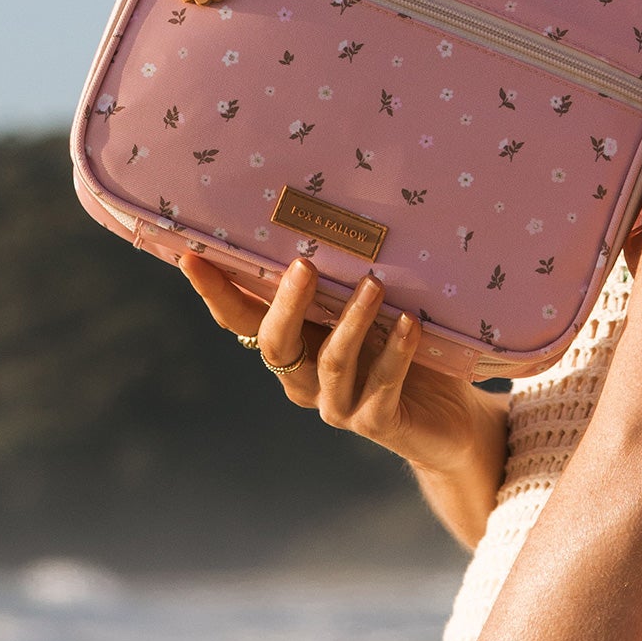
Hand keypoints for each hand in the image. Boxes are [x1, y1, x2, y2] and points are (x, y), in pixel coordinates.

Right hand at [181, 255, 502, 484]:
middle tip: (304, 265)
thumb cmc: (406, 351)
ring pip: (331, 360)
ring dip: (352, 319)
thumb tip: (337, 218)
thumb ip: (347, 282)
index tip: (191, 257)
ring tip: (374, 284)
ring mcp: (337, 405)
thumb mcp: (373, 311)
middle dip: (287, 303)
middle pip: (277, 344)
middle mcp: (304, 380)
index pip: (242, 318)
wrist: (450, 419)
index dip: (215, 292)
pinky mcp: (375, 422)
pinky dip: (396, 351)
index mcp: (293, 347)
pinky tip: (410, 323)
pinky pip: (381, 383)